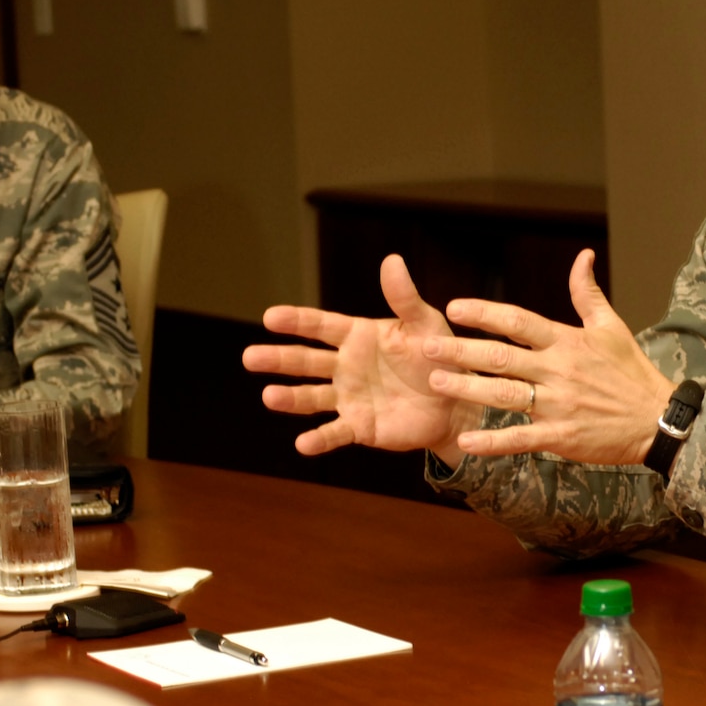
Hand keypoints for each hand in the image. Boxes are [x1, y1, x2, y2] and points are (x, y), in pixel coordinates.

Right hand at [242, 255, 480, 460]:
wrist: (455, 404)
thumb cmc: (438, 357)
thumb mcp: (425, 325)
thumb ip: (405, 298)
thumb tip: (392, 261)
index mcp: (357, 336)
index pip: (320, 326)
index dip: (296, 322)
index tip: (270, 317)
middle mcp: (345, 366)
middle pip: (305, 361)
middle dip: (278, 359)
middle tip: (249, 357)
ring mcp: (349, 398)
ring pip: (312, 397)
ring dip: (290, 398)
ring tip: (269, 397)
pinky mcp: (359, 427)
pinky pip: (335, 433)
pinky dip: (319, 440)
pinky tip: (302, 444)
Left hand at [419, 249, 676, 464]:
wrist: (656, 419)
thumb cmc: (631, 372)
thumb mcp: (611, 326)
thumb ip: (587, 293)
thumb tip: (582, 256)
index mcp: (567, 341)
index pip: (519, 322)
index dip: (485, 314)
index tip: (455, 308)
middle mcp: (559, 370)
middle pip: (503, 357)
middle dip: (462, 351)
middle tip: (428, 348)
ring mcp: (559, 405)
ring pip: (506, 395)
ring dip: (469, 389)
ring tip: (436, 383)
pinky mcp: (562, 436)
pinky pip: (522, 438)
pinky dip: (494, 442)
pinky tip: (466, 442)